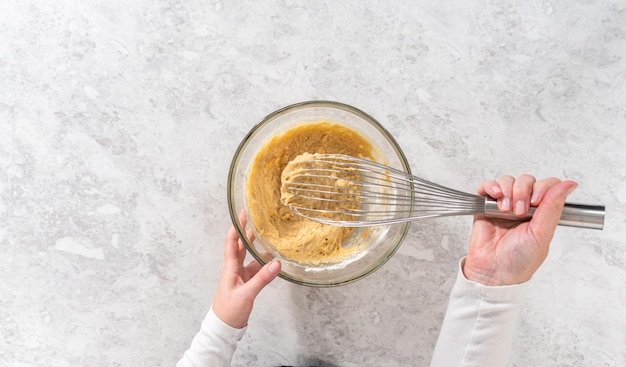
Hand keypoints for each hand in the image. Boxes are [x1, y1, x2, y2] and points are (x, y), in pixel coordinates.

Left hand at [212, 211, 280, 327]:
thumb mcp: (247, 294)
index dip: (237, 227)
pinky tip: (272, 259)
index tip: (243, 214)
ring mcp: (241, 276)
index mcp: (230, 268)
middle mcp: (234, 269)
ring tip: (267, 234)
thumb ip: (262, 279)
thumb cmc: (229, 311)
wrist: (224, 327)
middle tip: (255, 218)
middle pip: (241, 246)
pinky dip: (263, 262)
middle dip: (247, 231)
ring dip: (257, 246)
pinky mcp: (247, 283)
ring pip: (249, 256)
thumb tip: (276, 263)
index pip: (232, 242)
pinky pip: (256, 268)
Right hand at [464, 175, 577, 285]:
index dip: (542, 188)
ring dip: (507, 192)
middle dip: (523, 192)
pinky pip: (487, 187)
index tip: (537, 202)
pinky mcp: (485, 207)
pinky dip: (491, 187)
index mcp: (541, 213)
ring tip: (506, 210)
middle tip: (520, 212)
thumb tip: (569, 184)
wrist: (494, 272)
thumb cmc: (519, 261)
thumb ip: (553, 206)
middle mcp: (523, 207)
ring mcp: (504, 206)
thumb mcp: (542, 234)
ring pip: (508, 181)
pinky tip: (495, 197)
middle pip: (526, 181)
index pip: (547, 186)